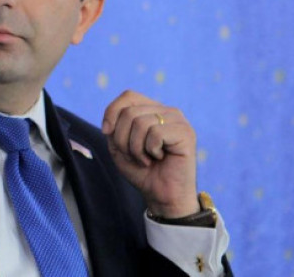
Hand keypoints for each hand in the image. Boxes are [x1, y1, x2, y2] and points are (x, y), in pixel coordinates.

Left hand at [102, 90, 199, 217]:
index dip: (112, 112)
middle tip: (135, 155)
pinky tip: (159, 158)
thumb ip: (114, 126)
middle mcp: (166, 111)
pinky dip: (150, 150)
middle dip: (122, 138)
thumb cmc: (141, 171)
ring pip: (140, 123)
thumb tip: (111, 120)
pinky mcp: (186, 133)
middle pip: (129, 112)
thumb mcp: (118, 146)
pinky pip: (155, 133)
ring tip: (146, 158)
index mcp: (152, 109)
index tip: (107, 133)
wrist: (161, 196)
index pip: (128, 96)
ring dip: (136, 148)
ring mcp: (178, 120)